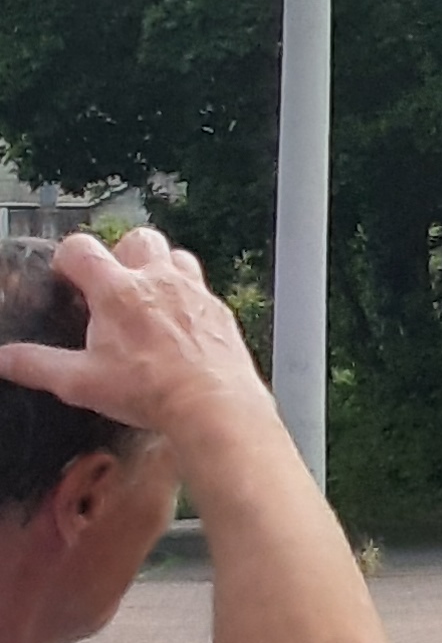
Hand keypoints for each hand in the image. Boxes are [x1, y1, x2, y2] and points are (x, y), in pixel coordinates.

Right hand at [0, 225, 270, 444]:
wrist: (214, 404)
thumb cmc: (149, 390)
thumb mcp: (79, 382)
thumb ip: (36, 365)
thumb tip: (3, 359)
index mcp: (117, 291)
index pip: (80, 248)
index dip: (66, 258)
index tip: (65, 279)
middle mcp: (158, 280)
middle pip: (136, 238)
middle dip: (119, 254)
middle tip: (110, 287)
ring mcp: (194, 291)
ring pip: (175, 255)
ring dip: (159, 269)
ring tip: (146, 300)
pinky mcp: (220, 310)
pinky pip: (202, 287)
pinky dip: (187, 297)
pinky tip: (179, 324)